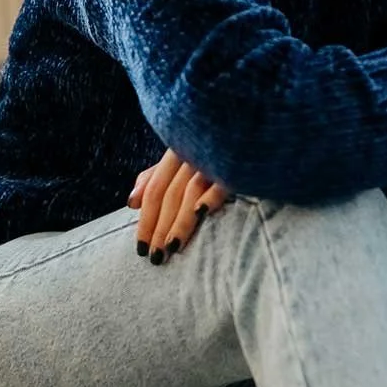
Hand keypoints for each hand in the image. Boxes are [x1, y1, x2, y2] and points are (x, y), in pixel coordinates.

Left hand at [128, 148, 230, 262]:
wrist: (255, 129)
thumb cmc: (216, 146)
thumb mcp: (182, 155)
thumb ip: (155, 177)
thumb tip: (131, 202)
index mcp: (177, 150)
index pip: (154, 189)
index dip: (146, 219)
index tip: (141, 248)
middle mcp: (192, 152)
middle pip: (170, 194)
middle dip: (160, 227)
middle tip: (156, 256)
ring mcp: (214, 157)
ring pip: (190, 191)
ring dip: (180, 221)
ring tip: (173, 247)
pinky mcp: (237, 163)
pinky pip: (221, 180)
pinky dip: (210, 195)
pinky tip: (201, 213)